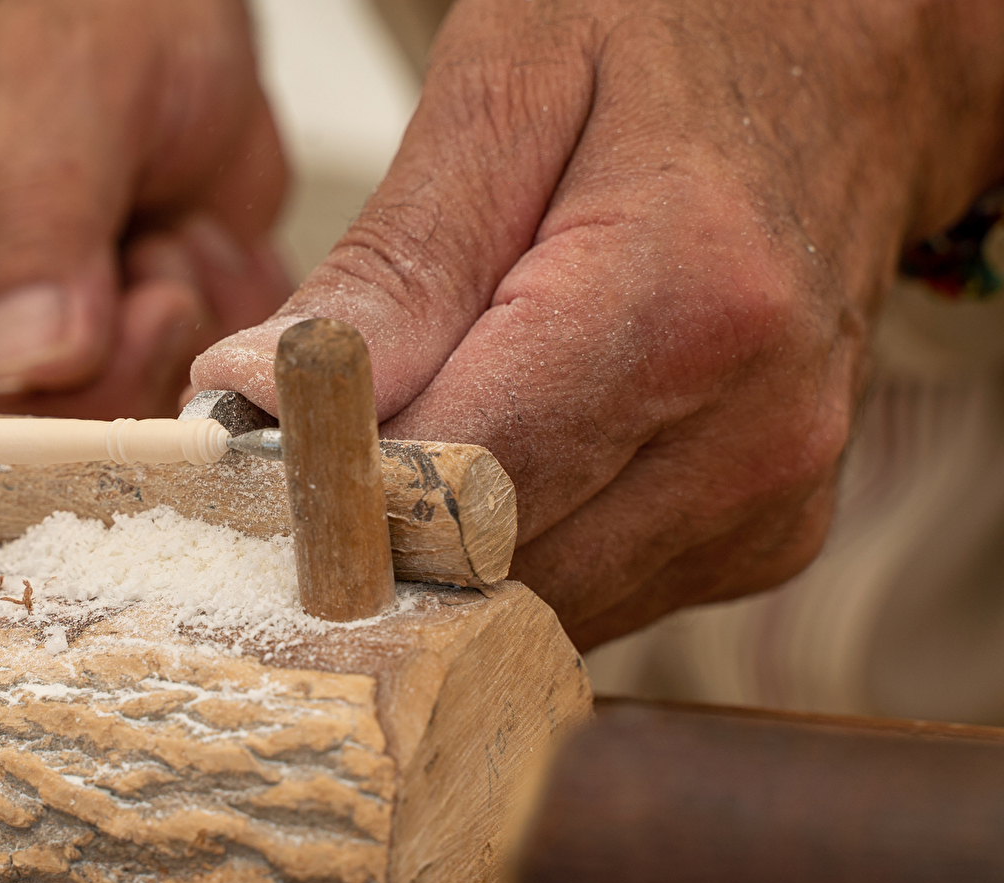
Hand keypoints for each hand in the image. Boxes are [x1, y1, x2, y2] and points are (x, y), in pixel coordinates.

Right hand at [0, 0, 289, 417]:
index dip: (57, 374)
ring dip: (179, 324)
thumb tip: (27, 361)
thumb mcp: (73, 91)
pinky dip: (207, 329)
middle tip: (162, 238)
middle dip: (132, 341)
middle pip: (30, 420)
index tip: (143, 293)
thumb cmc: (115, 25)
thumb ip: (40, 218)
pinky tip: (194, 255)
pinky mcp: (91, 360)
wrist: (192, 40)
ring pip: (108, 418)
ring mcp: (13, 345)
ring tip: (175, 228)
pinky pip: (164, 398)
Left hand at [194, 0, 1003, 647]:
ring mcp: (768, 501)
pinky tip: (514, 453)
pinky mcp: (766, 539)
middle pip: (488, 567)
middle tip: (313, 448)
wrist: (852, 74)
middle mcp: (750, 433)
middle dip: (374, 529)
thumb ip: (392, 264)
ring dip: (447, 550)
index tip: (252, 455)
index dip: (326, 489)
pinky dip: (522, 548)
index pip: (451, 481)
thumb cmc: (676, 51)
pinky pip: (593, 592)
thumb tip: (253, 396)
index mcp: (683, 305)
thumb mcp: (509, 89)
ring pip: (533, 606)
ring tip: (421, 433)